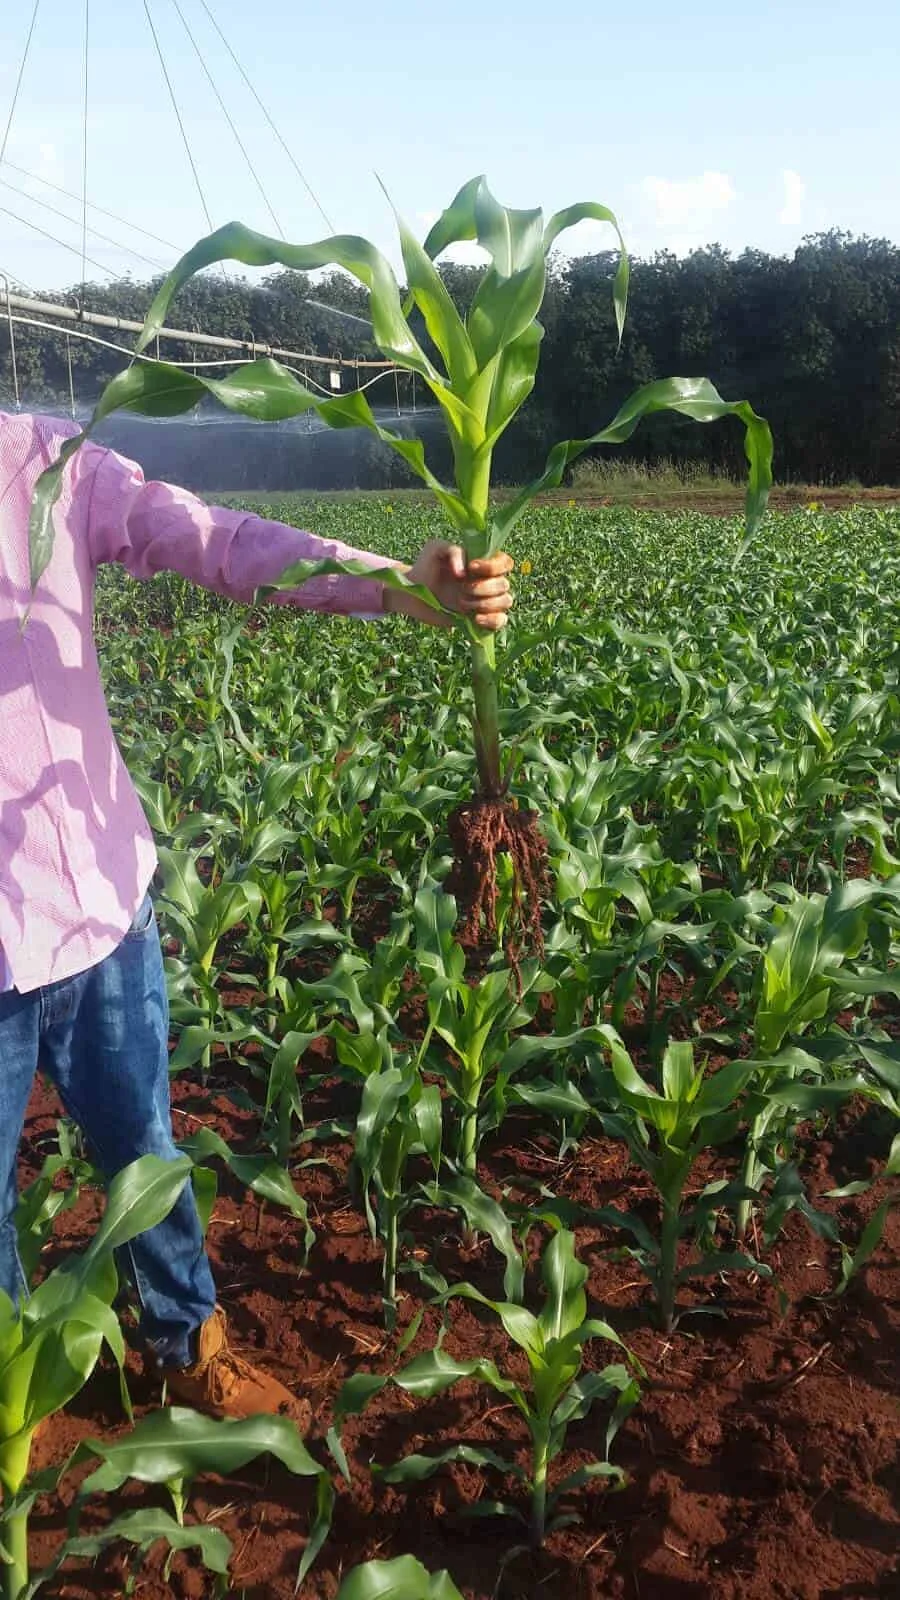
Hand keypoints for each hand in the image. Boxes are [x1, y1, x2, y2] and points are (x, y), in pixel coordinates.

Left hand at [390, 541, 513, 630]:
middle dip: (483, 588)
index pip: (505, 563)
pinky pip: (501, 621)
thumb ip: (453, 551)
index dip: (493, 567)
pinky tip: (475, 619)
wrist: (414, 593)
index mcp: (483, 563)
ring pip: (506, 601)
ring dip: (485, 604)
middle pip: (504, 584)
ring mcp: (487, 600)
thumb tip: (463, 573)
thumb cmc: (426, 567)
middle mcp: (489, 581)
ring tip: (462, 603)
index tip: (472, 568)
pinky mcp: (482, 618)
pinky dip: (492, 620)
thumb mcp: (435, 549)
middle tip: (462, 589)